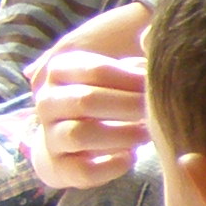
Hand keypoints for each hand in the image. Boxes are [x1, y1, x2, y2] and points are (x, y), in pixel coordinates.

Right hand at [27, 0, 151, 189]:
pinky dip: (110, 166)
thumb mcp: (118, 74)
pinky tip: (131, 158)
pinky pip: (82, 169)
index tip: (159, 86)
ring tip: (149, 134)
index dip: (133, 79)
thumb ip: (133, 58)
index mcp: (61, 71)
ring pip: (81, 134)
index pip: (95, 69)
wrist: (75, 142)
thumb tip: (149, 36)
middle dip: (130, 107)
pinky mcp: (57, 167)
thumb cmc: (110, 99)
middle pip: (88, 100)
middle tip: (157, 112)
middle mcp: (47, 102)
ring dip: (122, 134)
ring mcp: (48, 135)